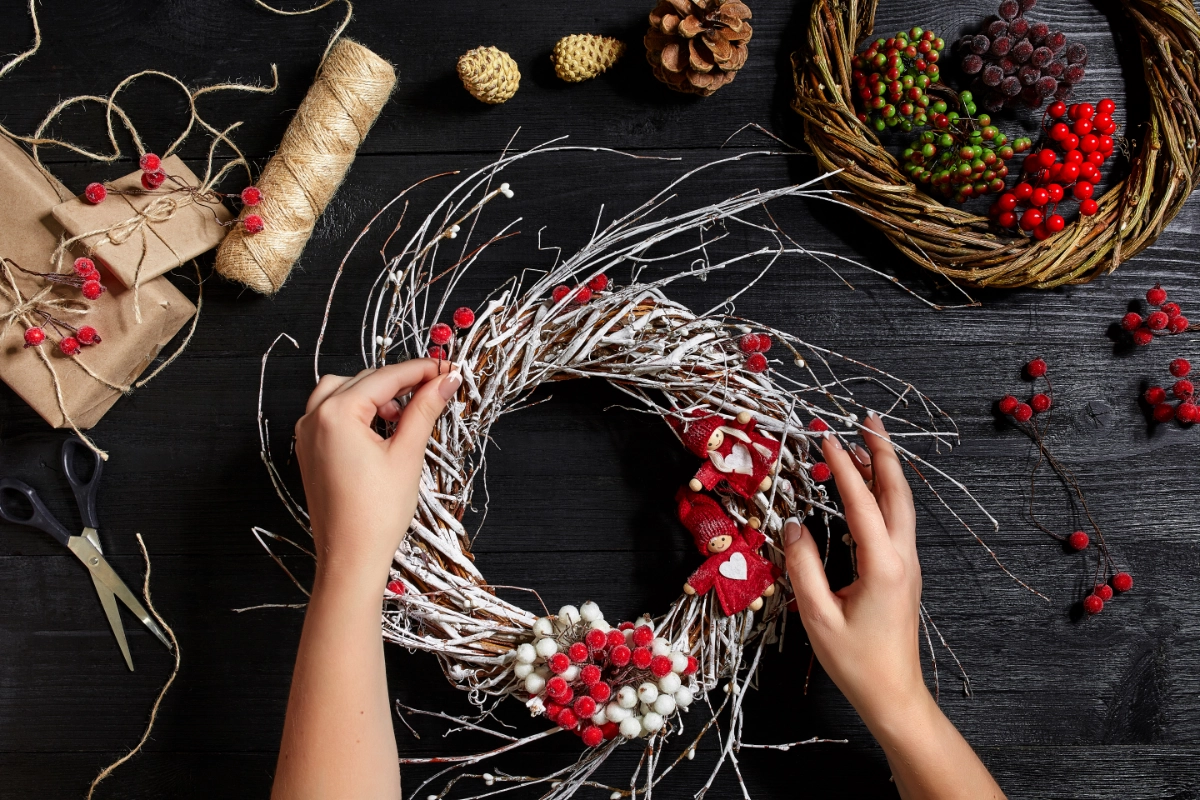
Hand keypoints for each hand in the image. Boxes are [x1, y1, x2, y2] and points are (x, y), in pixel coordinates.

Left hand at [294, 359, 460, 583]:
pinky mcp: (309, 452)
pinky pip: (331, 414)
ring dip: (375, 394)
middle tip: (435, 388)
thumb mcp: (407, 454)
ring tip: (404, 412)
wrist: (350, 558)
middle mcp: (314, 418)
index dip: (421, 370)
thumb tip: (446, 381)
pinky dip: (356, 410)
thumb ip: (424, 410)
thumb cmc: (376, 513)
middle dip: (400, 381)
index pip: (386, 377)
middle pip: (363, 380)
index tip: (448, 368)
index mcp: (336, 414)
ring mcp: (307, 436)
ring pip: (342, 392)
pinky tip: (381, 427)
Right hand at [784, 414, 1005, 797]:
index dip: (843, 467)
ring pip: (901, 505)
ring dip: (884, 471)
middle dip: (883, 453)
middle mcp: (902, 558)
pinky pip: (896, 521)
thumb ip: (802, 567)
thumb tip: (793, 526)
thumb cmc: (856, 662)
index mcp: (882, 565)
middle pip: (897, 492)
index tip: (826, 437)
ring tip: (865, 443)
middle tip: (868, 420)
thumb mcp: (818, 616)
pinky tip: (868, 489)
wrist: (894, 694)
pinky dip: (883, 494)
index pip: (861, 502)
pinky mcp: (903, 573)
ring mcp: (907, 565)